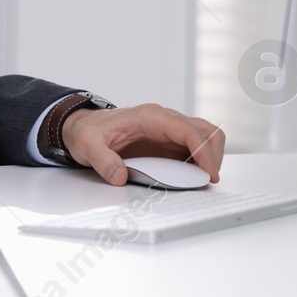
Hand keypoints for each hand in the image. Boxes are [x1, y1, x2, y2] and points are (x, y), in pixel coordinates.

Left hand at [61, 103, 224, 185]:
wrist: (82, 127)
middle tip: (208, 180)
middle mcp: (164, 120)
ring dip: (210, 158)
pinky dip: (201, 163)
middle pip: (206, 130)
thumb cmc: (87, 131)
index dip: (203, 151)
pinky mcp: (169, 143)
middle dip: (213, 155)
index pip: (188, 130)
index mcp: (150, 117)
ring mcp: (169, 131)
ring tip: (202, 180)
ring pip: (206, 138)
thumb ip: (102, 159)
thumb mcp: (87, 144)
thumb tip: (118, 176)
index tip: (209, 174)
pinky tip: (192, 178)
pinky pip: (195, 149)